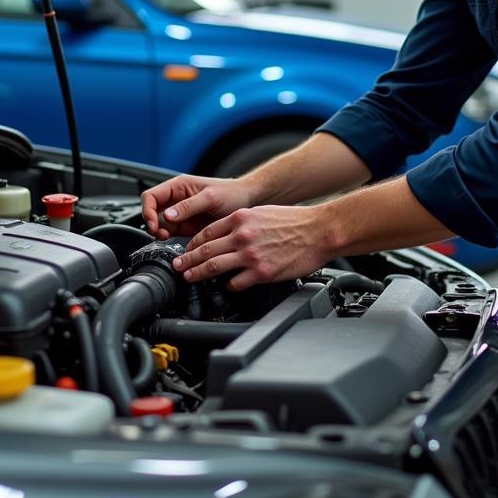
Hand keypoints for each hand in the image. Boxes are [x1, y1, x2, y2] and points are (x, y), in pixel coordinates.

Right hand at [141, 174, 251, 239]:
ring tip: (167, 237)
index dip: (148, 210)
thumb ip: (188, 206)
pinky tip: (174, 240)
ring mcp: (180, 213)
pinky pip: (170, 232)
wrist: (245, 202)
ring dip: (159, 232)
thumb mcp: (210, 198)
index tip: (154, 224)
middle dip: (152, 223)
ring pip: (159, 223)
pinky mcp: (185, 225)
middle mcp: (176, 198)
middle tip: (160, 234)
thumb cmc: (230, 193)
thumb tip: (167, 216)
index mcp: (178, 186)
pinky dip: (168, 238)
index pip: (151, 196)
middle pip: (152, 210)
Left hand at [170, 203, 333, 291]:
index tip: (187, 250)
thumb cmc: (295, 221)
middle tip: (178, 266)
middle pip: (205, 250)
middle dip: (187, 260)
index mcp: (241, 218)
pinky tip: (227, 286)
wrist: (319, 231)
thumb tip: (225, 233)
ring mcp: (251, 256)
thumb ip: (241, 222)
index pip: (206, 232)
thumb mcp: (262, 212)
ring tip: (190, 277)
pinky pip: (236, 283)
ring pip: (214, 266)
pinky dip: (228, 286)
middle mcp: (242, 236)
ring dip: (198, 273)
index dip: (192, 243)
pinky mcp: (262, 273)